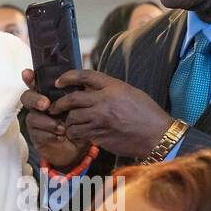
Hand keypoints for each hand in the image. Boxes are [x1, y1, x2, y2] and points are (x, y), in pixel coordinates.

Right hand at [20, 68, 88, 169]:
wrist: (78, 145)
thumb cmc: (78, 121)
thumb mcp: (81, 105)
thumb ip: (77, 93)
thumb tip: (78, 80)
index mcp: (49, 95)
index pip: (36, 83)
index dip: (29, 78)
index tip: (27, 73)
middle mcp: (39, 106)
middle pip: (26, 97)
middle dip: (35, 99)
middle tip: (46, 104)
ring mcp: (36, 121)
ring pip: (32, 117)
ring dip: (47, 122)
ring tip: (62, 128)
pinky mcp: (36, 136)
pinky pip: (37, 133)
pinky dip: (50, 135)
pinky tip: (60, 136)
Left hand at [47, 69, 176, 159]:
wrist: (156, 135)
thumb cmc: (146, 113)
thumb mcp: (129, 93)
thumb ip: (109, 90)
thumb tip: (90, 89)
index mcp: (113, 86)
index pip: (85, 75)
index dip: (68, 77)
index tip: (58, 82)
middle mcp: (104, 100)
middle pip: (72, 98)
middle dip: (59, 104)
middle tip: (54, 108)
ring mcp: (99, 118)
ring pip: (72, 118)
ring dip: (68, 121)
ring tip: (70, 124)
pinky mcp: (97, 134)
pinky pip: (77, 132)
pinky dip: (74, 133)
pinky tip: (77, 134)